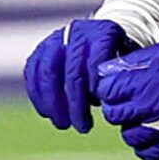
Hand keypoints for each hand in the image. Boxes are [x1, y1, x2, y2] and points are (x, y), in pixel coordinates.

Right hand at [22, 19, 132, 133]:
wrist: (98, 37)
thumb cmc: (117, 57)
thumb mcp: (126, 62)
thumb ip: (119, 78)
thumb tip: (108, 103)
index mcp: (103, 33)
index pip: (95, 60)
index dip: (95, 85)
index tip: (99, 106)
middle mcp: (77, 32)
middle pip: (71, 70)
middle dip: (75, 103)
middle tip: (83, 127)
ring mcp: (56, 39)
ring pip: (48, 72)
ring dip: (53, 103)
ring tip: (63, 124)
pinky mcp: (40, 49)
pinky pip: (32, 72)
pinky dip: (37, 95)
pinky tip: (46, 113)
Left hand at [95, 41, 158, 159]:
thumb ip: (134, 61)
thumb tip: (108, 68)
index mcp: (139, 85)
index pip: (105, 89)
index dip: (110, 85)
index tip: (120, 83)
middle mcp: (142, 110)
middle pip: (113, 113)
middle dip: (119, 105)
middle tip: (132, 99)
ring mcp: (155, 132)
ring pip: (127, 134)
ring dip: (133, 125)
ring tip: (147, 116)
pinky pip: (144, 152)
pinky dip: (146, 144)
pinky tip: (156, 132)